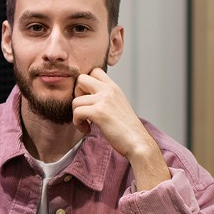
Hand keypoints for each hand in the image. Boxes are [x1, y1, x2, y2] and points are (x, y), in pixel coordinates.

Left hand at [72, 68, 169, 190]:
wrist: (137, 142)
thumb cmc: (126, 128)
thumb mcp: (118, 105)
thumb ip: (105, 97)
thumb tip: (87, 97)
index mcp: (114, 88)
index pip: (94, 71)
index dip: (86, 84)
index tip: (88, 99)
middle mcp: (109, 90)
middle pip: (81, 79)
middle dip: (77, 94)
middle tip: (84, 108)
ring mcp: (104, 100)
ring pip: (75, 101)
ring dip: (77, 115)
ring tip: (87, 124)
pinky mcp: (99, 112)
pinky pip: (77, 112)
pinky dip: (78, 123)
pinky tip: (87, 129)